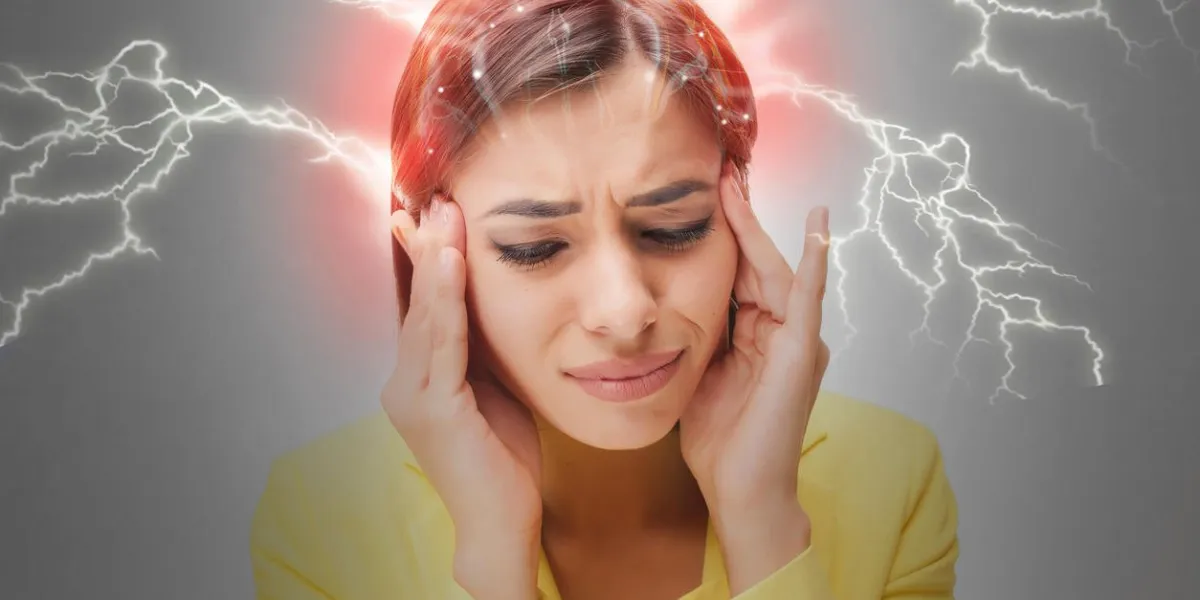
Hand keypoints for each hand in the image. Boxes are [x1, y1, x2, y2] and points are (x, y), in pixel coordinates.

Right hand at [383, 195, 541, 597]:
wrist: (502, 523)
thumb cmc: (501, 460)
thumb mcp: (493, 388)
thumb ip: (483, 349)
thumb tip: (489, 302)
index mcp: (419, 378)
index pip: (424, 307)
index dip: (428, 259)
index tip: (435, 214)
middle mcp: (404, 383)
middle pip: (419, 302)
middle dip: (429, 248)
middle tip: (440, 197)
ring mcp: (412, 397)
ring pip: (427, 316)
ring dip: (437, 261)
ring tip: (446, 216)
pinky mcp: (433, 410)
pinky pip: (442, 343)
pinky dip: (445, 300)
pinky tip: (451, 264)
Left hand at [678, 163, 830, 592]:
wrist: (741, 492)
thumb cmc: (719, 444)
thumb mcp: (695, 374)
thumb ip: (692, 338)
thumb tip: (660, 308)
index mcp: (756, 337)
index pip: (738, 273)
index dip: (724, 235)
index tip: (703, 195)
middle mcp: (781, 332)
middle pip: (757, 264)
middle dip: (738, 219)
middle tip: (720, 173)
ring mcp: (796, 341)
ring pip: (776, 271)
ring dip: (756, 229)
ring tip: (736, 188)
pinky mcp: (802, 354)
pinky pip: (808, 299)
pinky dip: (815, 261)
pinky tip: (818, 226)